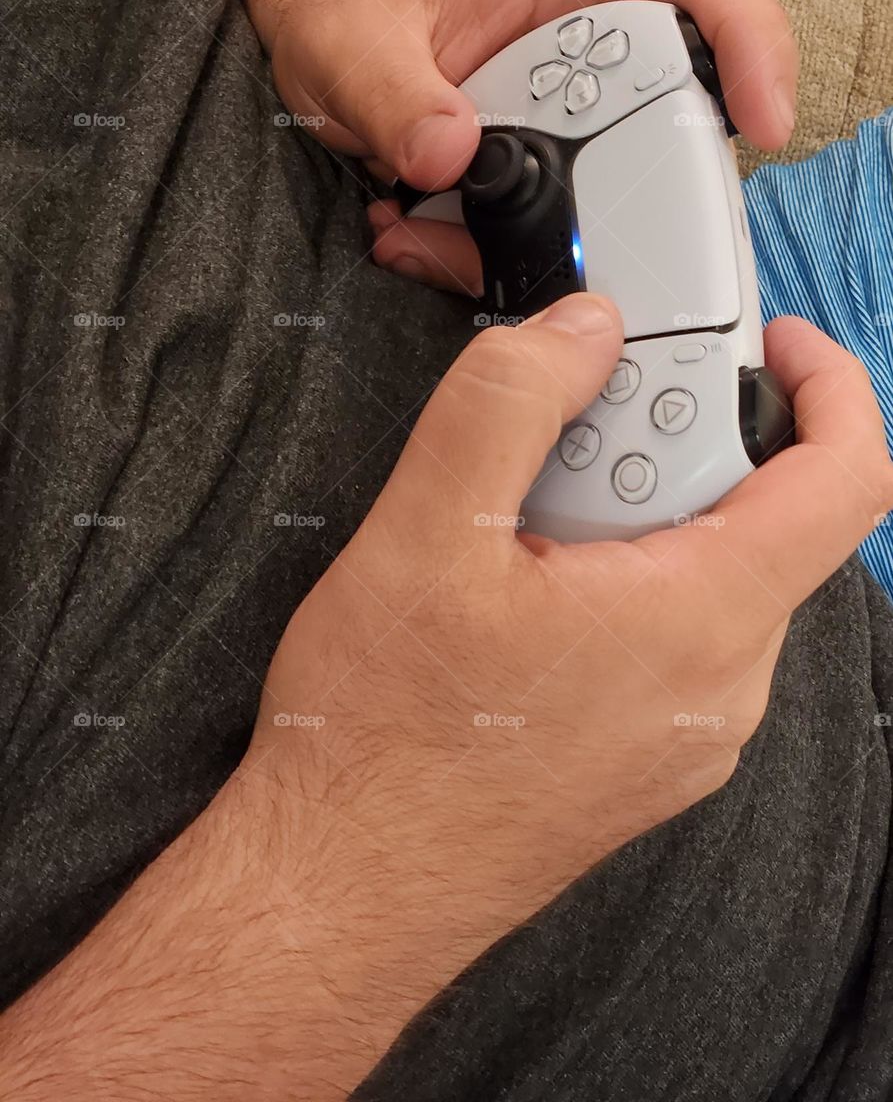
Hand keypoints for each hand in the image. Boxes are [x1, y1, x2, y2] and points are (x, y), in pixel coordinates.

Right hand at [249, 293, 890, 1058]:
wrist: (343, 889)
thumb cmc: (379, 736)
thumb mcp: (423, 533)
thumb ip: (511, 400)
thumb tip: (586, 330)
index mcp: (698, 620)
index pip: (845, 482)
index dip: (828, 387)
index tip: (769, 345)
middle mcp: (721, 687)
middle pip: (758, 516)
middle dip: (669, 446)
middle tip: (559, 441)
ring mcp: (690, 733)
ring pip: (708, 573)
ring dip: (632, 514)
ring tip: (516, 536)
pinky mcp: (651, 757)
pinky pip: (675, 633)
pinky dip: (622, 580)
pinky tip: (519, 601)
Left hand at [261, 0, 795, 291]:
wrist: (313, 36)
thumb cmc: (345, 7)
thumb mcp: (355, 40)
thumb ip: (395, 94)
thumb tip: (452, 151)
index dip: (752, 45)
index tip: (762, 122)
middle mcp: (578, 61)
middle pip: (672, 126)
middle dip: (633, 200)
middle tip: (574, 240)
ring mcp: (556, 126)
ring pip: (598, 203)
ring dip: (531, 247)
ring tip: (428, 238)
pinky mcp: (525, 180)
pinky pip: (537, 236)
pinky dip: (478, 261)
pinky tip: (411, 240)